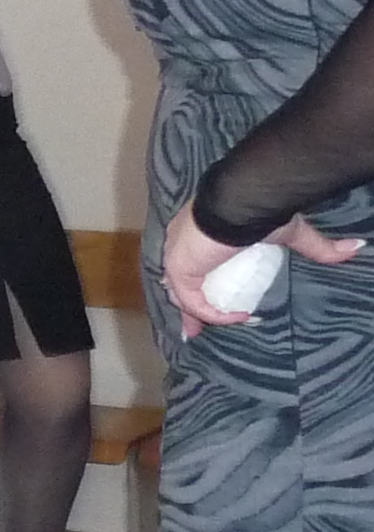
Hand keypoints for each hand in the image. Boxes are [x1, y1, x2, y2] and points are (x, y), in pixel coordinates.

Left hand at [163, 204, 361, 330]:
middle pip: (179, 284)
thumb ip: (316, 246)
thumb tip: (354, 248)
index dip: (197, 286)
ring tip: (226, 325)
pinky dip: (211, 313)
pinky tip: (237, 316)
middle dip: (189, 309)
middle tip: (198, 331)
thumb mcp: (291, 232)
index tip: (208, 304)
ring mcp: (176, 256)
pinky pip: (191, 300)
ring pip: (181, 295)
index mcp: (198, 234)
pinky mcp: (178, 268)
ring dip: (199, 315)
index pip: (192, 267)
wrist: (242, 200)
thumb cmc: (260, 211)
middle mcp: (180, 245)